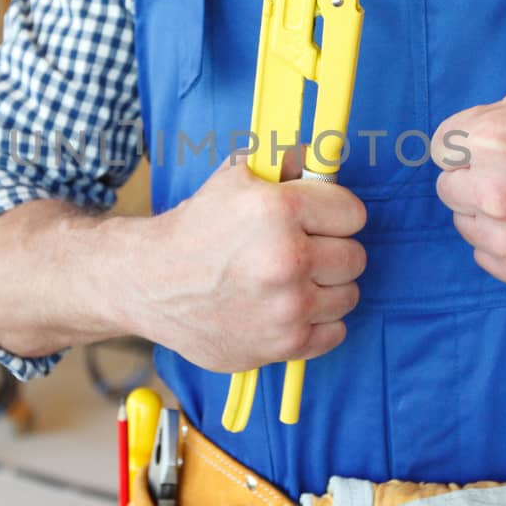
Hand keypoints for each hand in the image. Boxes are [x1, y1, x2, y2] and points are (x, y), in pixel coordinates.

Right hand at [133, 151, 366, 371]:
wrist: (151, 283)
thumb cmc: (195, 229)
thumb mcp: (235, 177)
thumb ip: (286, 163)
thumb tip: (325, 160)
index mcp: (279, 211)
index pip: (353, 214)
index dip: (335, 214)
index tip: (319, 221)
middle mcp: (286, 260)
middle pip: (355, 257)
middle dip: (332, 250)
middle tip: (301, 250)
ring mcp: (287, 308)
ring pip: (348, 295)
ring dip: (326, 288)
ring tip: (290, 281)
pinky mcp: (284, 345)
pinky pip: (335, 332)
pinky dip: (318, 322)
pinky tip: (288, 308)